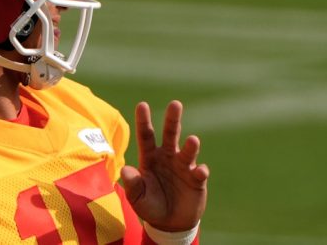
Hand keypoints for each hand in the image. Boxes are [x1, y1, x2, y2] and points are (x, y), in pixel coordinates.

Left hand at [120, 101, 208, 231]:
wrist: (169, 224)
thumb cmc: (150, 205)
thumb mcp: (137, 198)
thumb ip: (132, 184)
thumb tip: (125, 170)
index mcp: (149, 157)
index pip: (145, 135)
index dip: (143, 121)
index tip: (142, 105)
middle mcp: (167, 157)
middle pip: (170, 134)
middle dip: (173, 119)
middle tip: (175, 104)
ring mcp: (183, 166)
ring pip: (188, 150)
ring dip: (191, 145)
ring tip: (193, 140)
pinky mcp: (197, 179)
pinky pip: (199, 172)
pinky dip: (200, 171)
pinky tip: (200, 171)